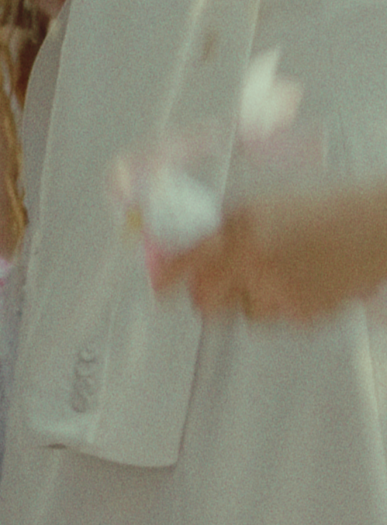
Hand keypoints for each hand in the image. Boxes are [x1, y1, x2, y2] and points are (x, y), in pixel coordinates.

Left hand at [152, 185, 386, 322]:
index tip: (159, 288)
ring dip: (248, 300)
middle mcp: (254, 263)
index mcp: (240, 231)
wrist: (374, 230)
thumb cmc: (321, 210)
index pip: (189, 259)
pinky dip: (280, 306)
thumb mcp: (263, 207)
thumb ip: (226, 228)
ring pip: (243, 311)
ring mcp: (278, 291)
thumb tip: (192, 247)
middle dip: (204, 298)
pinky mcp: (302, 314)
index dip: (169, 277)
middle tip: (210, 293)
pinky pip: (275, 317)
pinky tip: (302, 284)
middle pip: (208, 299)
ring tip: (277, 277)